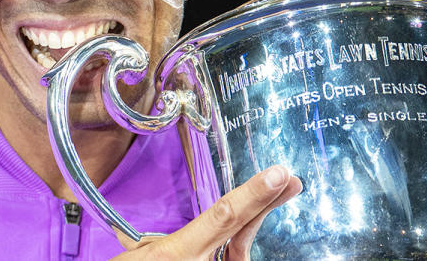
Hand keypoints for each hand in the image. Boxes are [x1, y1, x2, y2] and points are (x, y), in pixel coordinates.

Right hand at [112, 165, 301, 259]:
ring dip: (248, 227)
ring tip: (263, 202)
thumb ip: (165, 243)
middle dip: (265, 203)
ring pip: (237, 249)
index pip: (224, 217)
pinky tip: (242, 234)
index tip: (278, 175)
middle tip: (288, 181)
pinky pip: (228, 258)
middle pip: (239, 229)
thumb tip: (186, 230)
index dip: (254, 194)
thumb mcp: (139, 256)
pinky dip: (234, 246)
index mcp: (178, 253)